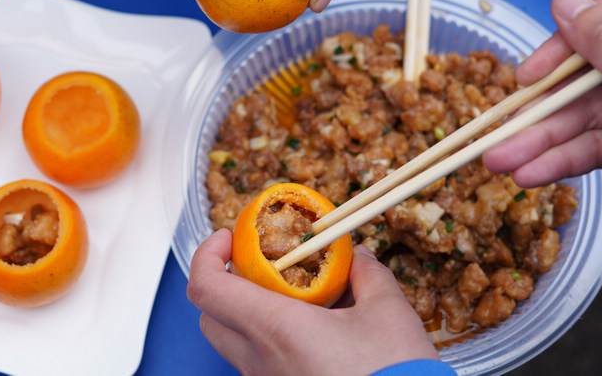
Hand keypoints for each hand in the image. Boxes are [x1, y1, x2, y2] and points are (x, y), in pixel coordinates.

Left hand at [187, 229, 438, 375]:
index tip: (228, 238)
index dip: (207, 255)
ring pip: (233, 342)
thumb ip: (367, 275)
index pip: (207, 287)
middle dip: (225, 283)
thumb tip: (357, 256)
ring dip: (249, 313)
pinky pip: (258, 363)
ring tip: (293, 298)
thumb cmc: (394, 374)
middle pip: (210, 315)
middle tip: (258, 266)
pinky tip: (311, 332)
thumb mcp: (388, 313)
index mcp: (274, 328)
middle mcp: (259, 360)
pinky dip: (270, 339)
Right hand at [483, 0, 601, 185]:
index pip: (591, 26)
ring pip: (576, 122)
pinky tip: (529, 174)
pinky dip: (559, 163)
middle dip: (530, 111)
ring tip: (496, 163)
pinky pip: (591, 150)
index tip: (527, 77)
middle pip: (573, 83)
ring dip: (534, 144)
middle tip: (491, 133)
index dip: (554, 52)